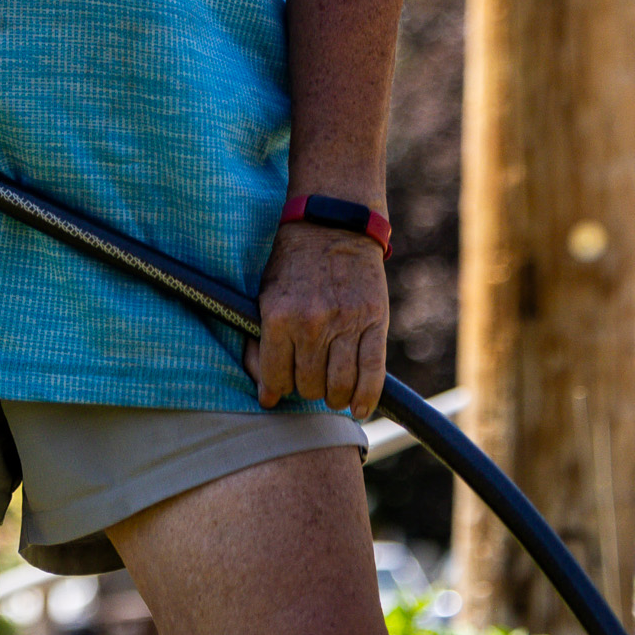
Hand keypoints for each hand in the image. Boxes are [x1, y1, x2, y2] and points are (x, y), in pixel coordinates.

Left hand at [246, 220, 390, 417]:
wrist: (332, 226)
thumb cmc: (291, 263)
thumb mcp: (264, 295)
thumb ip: (260, 340)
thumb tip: (264, 390)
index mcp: (278, 316)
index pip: (275, 375)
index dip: (274, 390)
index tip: (275, 395)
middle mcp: (312, 324)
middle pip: (308, 384)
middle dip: (304, 390)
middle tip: (305, 383)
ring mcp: (346, 324)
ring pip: (339, 384)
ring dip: (333, 396)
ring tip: (329, 393)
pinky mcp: (375, 323)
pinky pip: (372, 372)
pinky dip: (366, 397)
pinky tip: (358, 408)